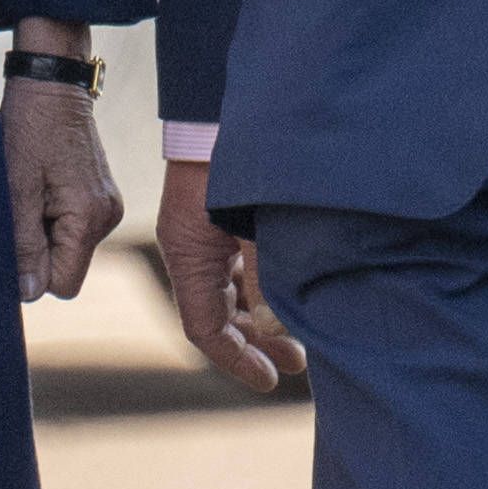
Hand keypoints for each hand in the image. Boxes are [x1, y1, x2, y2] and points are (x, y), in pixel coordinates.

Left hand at [0, 79, 122, 303]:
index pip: (62, 284)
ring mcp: (107, 205)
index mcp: (90, 218)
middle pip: (67, 268)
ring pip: (69, 248)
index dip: (33, 272)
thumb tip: (28, 292)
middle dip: (39, 251)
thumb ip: (24, 244)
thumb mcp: (16, 188)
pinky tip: (42, 186)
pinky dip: (53, 217)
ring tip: (31, 191)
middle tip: (21, 208)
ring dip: (44, 232)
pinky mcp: (100, 195)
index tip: (15, 237)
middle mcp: (107, 216)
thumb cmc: (29, 130)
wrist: (51, 85)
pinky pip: (74, 228)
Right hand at [156, 159, 301, 394]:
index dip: (236, 359)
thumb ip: (264, 279)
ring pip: (229, 293)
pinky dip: (259, 289)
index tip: (270, 379)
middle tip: (297, 363)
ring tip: (300, 337)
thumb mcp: (255, 226)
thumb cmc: (239, 163)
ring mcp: (204, 235)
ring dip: (260, 318)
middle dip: (255, 343)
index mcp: (187, 256)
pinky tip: (287, 295)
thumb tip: (274, 329)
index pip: (204, 329)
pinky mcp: (220, 220)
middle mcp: (190, 250)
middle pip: (218, 315)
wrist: (219, 108)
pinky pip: (235, 268)